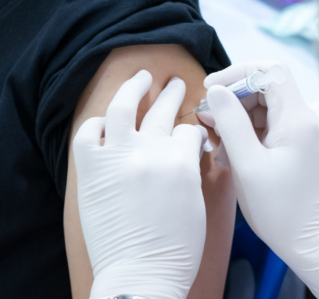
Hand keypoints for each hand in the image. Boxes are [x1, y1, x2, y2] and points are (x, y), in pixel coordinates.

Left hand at [73, 70, 207, 298]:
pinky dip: (96, 123)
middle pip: (163, 111)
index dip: (195, 130)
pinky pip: (88, 134)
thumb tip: (190, 147)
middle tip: (175, 85)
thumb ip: (192, 166)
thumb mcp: (198, 201)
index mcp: (180, 160)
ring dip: (135, 87)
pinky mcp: (92, 170)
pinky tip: (104, 120)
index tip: (194, 134)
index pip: (190, 130)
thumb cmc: (177, 246)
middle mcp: (149, 151)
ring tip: (143, 76)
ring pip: (123, 106)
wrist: (141, 274)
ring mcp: (117, 157)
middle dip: (172, 94)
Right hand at [198, 62, 318, 298]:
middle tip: (208, 118)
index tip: (212, 88)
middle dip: (233, 98)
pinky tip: (229, 154)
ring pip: (263, 108)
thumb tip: (217, 92)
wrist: (310, 241)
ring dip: (236, 119)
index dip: (238, 72)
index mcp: (297, 119)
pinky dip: (246, 133)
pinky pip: (267, 126)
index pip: (271, 71)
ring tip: (216, 142)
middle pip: (265, 88)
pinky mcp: (296, 145)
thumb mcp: (247, 165)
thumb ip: (231, 123)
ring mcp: (301, 132)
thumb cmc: (279, 209)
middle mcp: (304, 119)